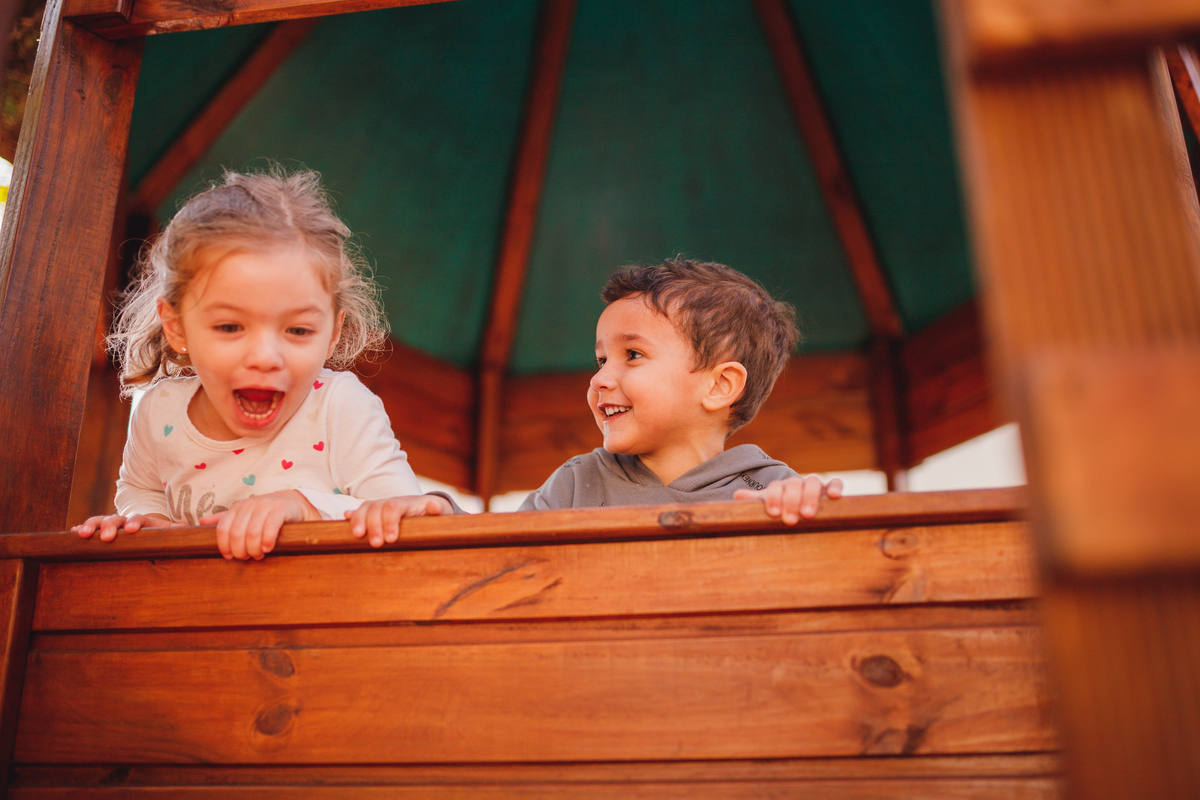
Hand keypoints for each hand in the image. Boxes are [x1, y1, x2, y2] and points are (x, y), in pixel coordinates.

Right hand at [73, 513, 173, 541]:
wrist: (151, 532)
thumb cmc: (162, 535)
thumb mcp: (172, 533)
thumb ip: (181, 530)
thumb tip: (193, 527)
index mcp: (144, 521)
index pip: (139, 518)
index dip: (135, 522)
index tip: (133, 530)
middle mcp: (125, 521)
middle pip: (116, 519)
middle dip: (110, 526)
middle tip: (106, 537)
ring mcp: (112, 526)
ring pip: (100, 522)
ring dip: (91, 526)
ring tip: (81, 534)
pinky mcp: (102, 533)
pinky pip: (90, 529)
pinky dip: (80, 529)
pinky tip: (71, 533)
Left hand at [200, 490, 317, 560]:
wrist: (292, 504)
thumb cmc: (265, 514)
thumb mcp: (243, 516)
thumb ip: (225, 519)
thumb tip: (202, 522)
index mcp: (237, 507)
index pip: (223, 528)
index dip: (224, 545)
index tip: (229, 557)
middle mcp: (249, 504)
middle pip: (237, 533)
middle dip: (240, 550)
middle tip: (247, 558)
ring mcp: (265, 505)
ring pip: (252, 532)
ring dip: (254, 549)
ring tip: (258, 555)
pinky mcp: (280, 509)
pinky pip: (270, 527)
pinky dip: (267, 540)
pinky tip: (268, 548)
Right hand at [347, 495, 452, 547]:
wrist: (427, 509)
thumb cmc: (432, 515)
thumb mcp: (439, 513)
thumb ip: (437, 510)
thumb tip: (436, 506)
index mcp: (405, 503)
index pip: (392, 507)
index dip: (389, 522)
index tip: (391, 540)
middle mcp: (390, 502)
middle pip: (375, 507)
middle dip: (373, 525)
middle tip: (376, 544)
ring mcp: (380, 507)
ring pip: (365, 508)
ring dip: (358, 520)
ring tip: (357, 536)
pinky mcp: (374, 515)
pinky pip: (360, 512)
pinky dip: (352, 516)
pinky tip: (344, 519)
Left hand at [734, 475, 842, 524]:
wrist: (800, 511)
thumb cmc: (781, 511)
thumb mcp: (767, 507)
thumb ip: (754, 502)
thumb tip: (737, 497)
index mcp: (779, 487)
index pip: (776, 486)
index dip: (774, 498)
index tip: (773, 513)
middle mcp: (796, 484)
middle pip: (793, 484)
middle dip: (791, 501)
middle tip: (790, 520)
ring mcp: (813, 486)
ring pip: (813, 482)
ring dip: (810, 496)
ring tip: (808, 514)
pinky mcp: (829, 490)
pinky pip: (835, 482)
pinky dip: (835, 486)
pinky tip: (834, 497)